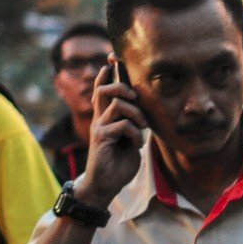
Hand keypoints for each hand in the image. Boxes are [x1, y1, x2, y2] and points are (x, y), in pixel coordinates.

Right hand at [80, 60, 147, 206]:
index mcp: (106, 117)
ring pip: (117, 104)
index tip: (112, 59)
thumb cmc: (119, 162)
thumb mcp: (131, 139)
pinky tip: (135, 145)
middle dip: (122, 88)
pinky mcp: (101, 138)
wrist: (106, 185)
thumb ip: (133, 123)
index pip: (104, 89)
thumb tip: (142, 110)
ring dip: (136, 115)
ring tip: (141, 129)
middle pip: (105, 90)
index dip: (108, 73)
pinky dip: (136, 134)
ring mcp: (99, 127)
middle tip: (134, 99)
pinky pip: (123, 125)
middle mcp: (100, 119)